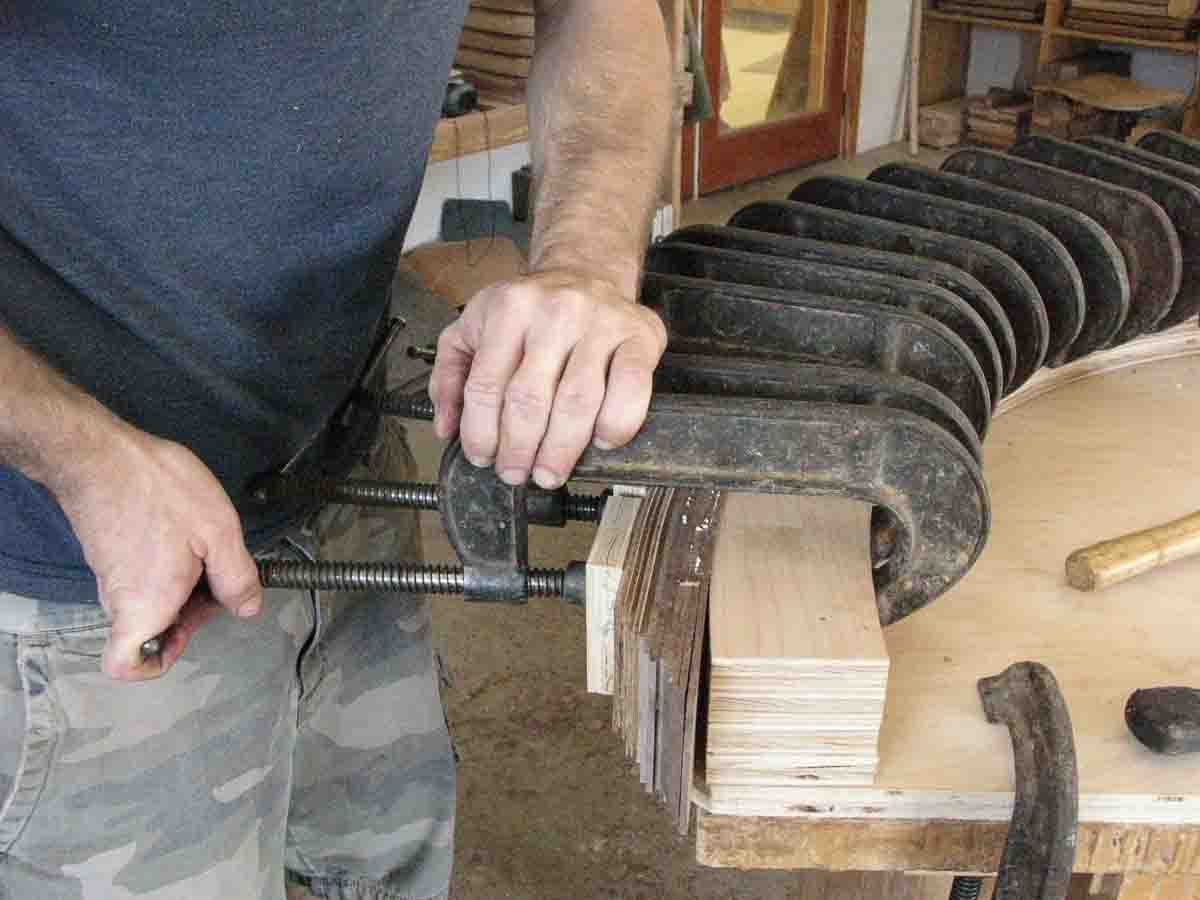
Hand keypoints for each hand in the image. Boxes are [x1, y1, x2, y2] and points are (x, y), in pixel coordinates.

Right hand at [55, 424, 262, 680]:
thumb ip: (237, 578)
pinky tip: (183, 533)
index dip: (154, 663)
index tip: (186, 634)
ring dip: (180, 587)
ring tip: (202, 548)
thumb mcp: (219, 533)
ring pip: (147, 601)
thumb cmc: (157, 491)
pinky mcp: (107, 552)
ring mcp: (109, 575)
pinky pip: (139, 576)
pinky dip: (164, 566)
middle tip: (215, 577)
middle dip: (189, 613)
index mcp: (146, 606)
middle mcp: (119, 599)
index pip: (125, 665)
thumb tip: (248, 607)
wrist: (99, 453)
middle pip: (151, 631)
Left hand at [429, 269, 666, 488]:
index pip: (486, 385)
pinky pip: (631, 387)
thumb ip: (452, 374)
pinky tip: (602, 441)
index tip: (483, 457)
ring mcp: (601, 322)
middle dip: (518, 449)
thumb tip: (446, 427)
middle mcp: (555, 311)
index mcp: (508, 308)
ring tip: (549, 472)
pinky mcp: (640, 336)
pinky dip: (617, 423)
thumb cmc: (530, 309)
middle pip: (529, 399)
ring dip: (560, 449)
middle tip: (516, 473)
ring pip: (577, 401)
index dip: (481, 432)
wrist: (587, 270)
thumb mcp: (475, 325)